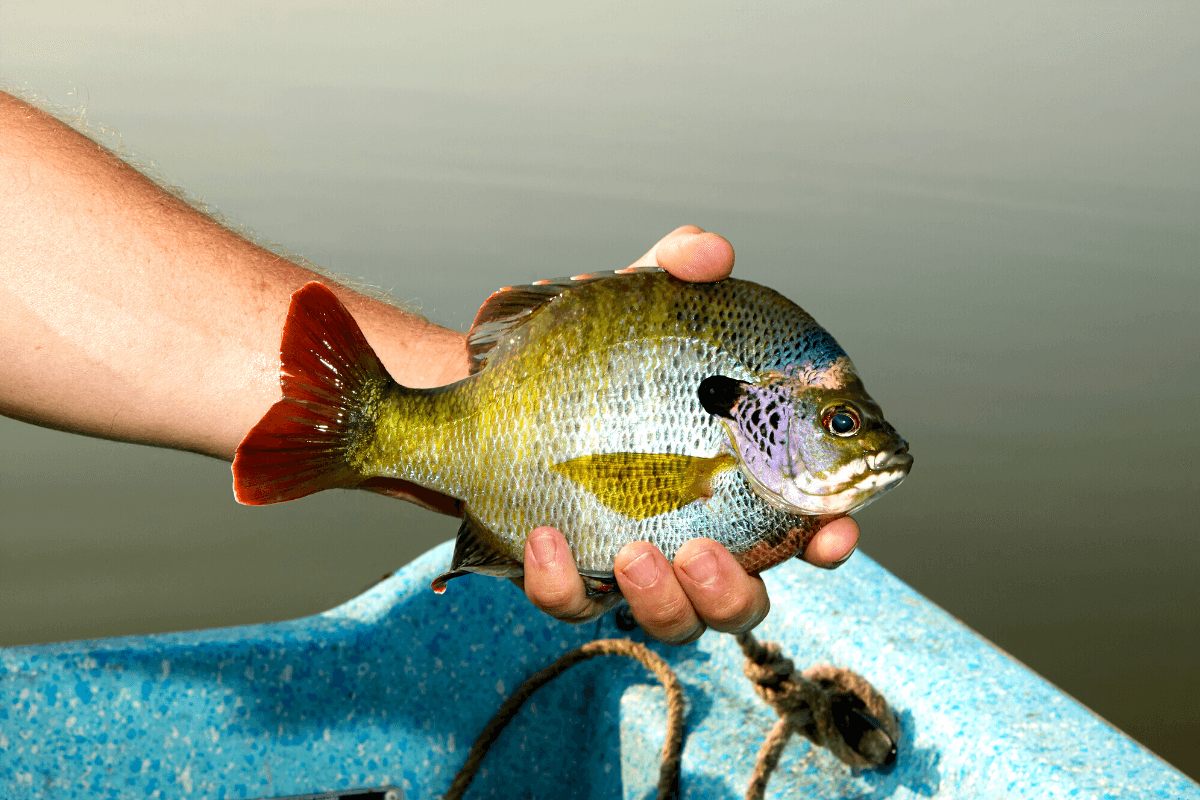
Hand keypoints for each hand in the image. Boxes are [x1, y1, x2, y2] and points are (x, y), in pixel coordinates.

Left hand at [517, 226, 860, 642]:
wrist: (501, 383)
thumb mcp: (636, 303)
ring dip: (661, 601)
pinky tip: (544, 536)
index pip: (801, 527)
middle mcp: (693, 535)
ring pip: (670, 622)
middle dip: (732, 592)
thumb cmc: (594, 351)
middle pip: (739, 602)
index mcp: (733, 485)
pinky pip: (570, 601)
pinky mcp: (565, 573)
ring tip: (633, 553)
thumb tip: (712, 252)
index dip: (828, 540)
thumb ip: (677, 270)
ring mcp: (630, 563)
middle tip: (703, 550)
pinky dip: (560, 581)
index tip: (834, 534)